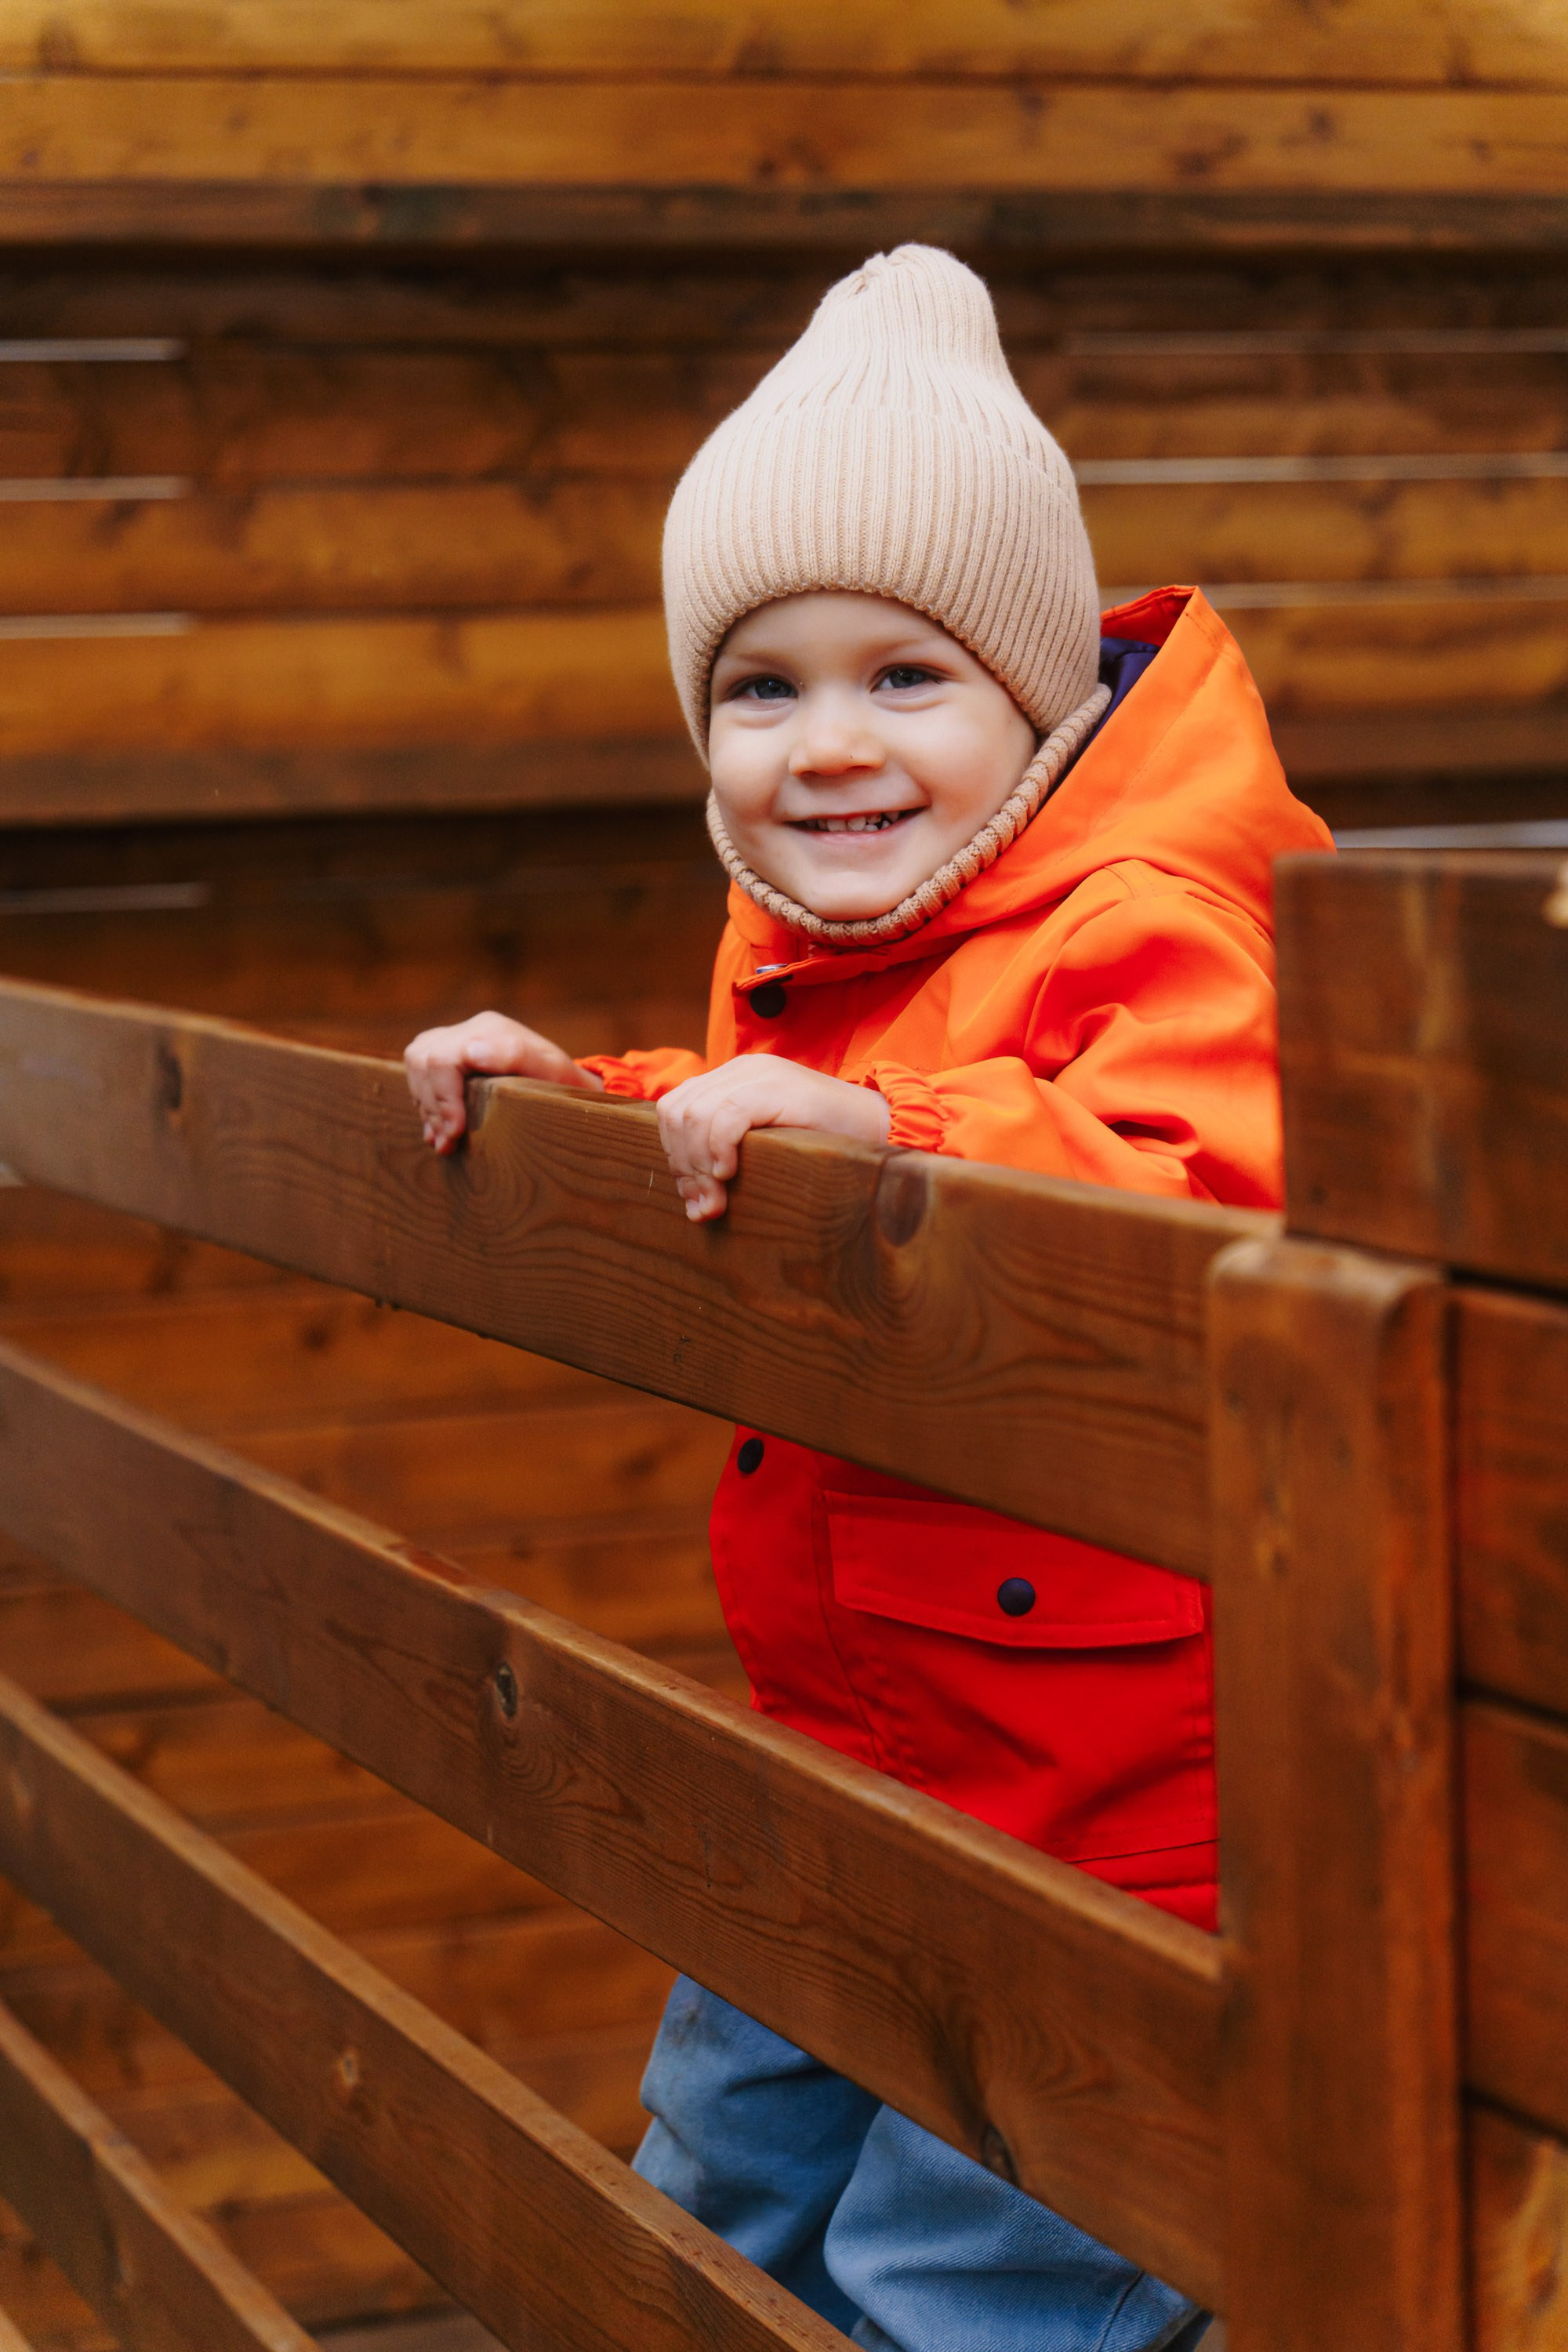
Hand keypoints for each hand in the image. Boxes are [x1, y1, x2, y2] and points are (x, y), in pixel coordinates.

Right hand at [404, 1010, 602, 1152]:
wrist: (566, 1085)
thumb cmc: (563, 1083)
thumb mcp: (553, 1072)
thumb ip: (517, 1056)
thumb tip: (472, 1052)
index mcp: (489, 1029)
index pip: (442, 1059)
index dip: (443, 1099)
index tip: (455, 1132)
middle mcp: (468, 1030)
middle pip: (421, 1061)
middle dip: (432, 1107)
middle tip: (448, 1142)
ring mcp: (456, 1040)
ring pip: (416, 1066)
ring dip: (426, 1108)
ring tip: (444, 1140)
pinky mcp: (450, 1056)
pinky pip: (420, 1073)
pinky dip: (426, 1104)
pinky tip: (440, 1130)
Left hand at [657, 1054, 889, 1220]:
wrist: (882, 1127)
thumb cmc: (827, 1144)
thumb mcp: (767, 1145)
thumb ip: (728, 1155)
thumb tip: (691, 1199)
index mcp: (734, 1078)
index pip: (674, 1108)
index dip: (674, 1154)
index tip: (693, 1196)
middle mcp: (741, 1069)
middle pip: (677, 1112)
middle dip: (682, 1164)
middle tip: (703, 1204)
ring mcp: (760, 1075)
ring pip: (695, 1114)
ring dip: (697, 1164)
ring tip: (716, 1198)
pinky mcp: (778, 1088)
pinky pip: (727, 1116)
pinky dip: (719, 1149)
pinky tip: (730, 1174)